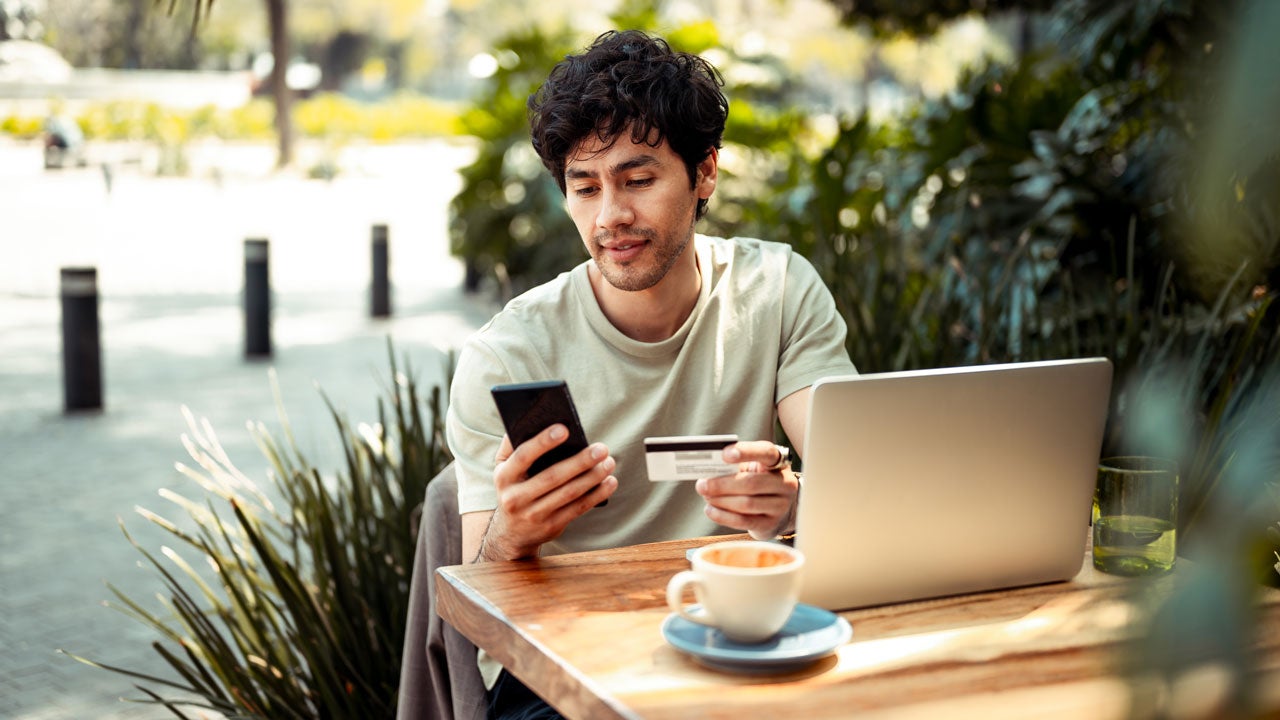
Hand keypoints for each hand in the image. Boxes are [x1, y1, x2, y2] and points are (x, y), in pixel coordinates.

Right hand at [479, 424, 616, 560]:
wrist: (512, 533)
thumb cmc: (513, 488)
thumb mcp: (503, 469)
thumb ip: (512, 445)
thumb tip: (529, 419)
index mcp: (504, 477)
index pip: (523, 456)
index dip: (543, 442)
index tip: (565, 429)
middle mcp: (516, 498)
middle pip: (552, 477)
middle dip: (579, 462)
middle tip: (601, 448)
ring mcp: (534, 515)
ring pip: (569, 493)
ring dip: (592, 477)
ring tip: (609, 462)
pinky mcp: (551, 526)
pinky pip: (578, 509)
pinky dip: (596, 495)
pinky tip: (610, 482)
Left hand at [695, 440, 798, 539]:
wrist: (779, 509)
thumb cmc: (759, 482)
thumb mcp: (752, 469)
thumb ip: (735, 467)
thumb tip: (708, 471)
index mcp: (778, 462)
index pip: (766, 452)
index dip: (746, 452)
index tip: (724, 454)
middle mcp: (785, 483)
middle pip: (751, 482)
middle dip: (722, 484)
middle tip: (702, 484)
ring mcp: (781, 506)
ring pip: (746, 503)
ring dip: (721, 500)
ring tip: (706, 496)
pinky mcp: (771, 524)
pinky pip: (744, 521)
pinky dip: (723, 516)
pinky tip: (710, 510)